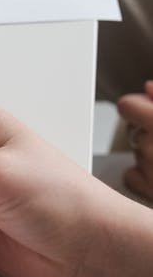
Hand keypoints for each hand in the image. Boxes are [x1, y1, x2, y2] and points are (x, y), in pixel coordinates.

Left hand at [118, 79, 152, 200]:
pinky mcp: (149, 189)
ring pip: (137, 152)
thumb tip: (147, 87)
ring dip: (149, 153)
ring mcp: (150, 168)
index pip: (126, 106)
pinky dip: (142, 176)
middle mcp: (151, 144)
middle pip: (132, 129)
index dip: (137, 108)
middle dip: (147, 131)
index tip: (145, 111)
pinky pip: (132, 176)